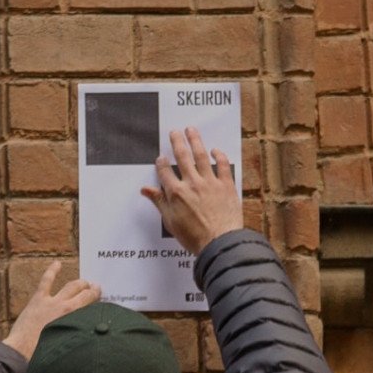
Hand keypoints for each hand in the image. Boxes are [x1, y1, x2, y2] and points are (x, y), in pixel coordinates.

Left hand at [3, 262, 100, 360]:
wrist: (22, 352)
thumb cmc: (44, 355)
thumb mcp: (67, 350)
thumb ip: (76, 340)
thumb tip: (84, 341)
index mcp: (76, 321)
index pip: (91, 307)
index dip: (97, 301)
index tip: (102, 299)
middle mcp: (68, 309)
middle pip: (84, 295)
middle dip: (90, 291)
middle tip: (95, 289)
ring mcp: (53, 302)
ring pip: (70, 286)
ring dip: (79, 283)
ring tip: (84, 282)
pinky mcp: (38, 300)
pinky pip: (47, 281)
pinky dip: (52, 271)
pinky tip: (57, 264)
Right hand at [140, 127, 243, 255]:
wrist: (220, 242)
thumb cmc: (195, 237)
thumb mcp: (171, 222)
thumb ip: (160, 202)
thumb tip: (145, 190)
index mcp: (176, 193)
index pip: (165, 172)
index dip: (161, 163)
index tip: (161, 158)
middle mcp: (192, 183)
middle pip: (182, 157)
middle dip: (177, 142)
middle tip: (174, 132)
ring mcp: (210, 183)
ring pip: (200, 156)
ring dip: (195, 141)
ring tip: (191, 130)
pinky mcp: (226, 185)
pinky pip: (222, 165)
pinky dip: (218, 156)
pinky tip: (215, 150)